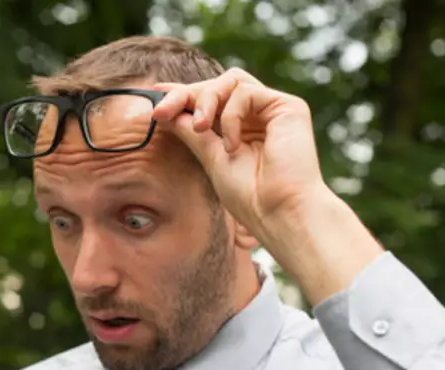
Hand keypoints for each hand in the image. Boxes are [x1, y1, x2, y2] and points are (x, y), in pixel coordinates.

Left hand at [151, 68, 330, 245]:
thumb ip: (192, 133)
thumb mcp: (211, 159)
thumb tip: (165, 112)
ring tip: (200, 129)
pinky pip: (246, 93)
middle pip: (219, 85)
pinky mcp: (289, 107)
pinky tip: (232, 145)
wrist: (280, 213)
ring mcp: (275, 110)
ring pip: (231, 81)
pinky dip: (231, 115)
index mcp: (243, 129)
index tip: (155, 98)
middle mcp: (260, 116)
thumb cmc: (250, 197)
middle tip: (162, 111)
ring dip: (206, 100)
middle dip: (187, 94)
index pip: (211, 101)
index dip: (184, 96)